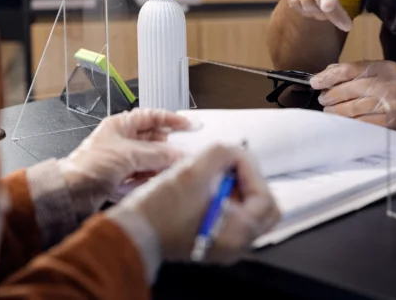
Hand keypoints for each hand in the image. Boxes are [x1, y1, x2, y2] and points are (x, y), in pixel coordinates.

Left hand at [59, 108, 190, 208]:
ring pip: (149, 157)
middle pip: (152, 138)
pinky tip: (161, 178)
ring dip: (162, 162)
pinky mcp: (121, 176)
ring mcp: (121, 158)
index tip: (188, 125)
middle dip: (169, 145)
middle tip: (187, 150)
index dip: (170, 119)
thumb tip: (179, 154)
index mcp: (120, 125)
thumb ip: (156, 155)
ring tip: (177, 166)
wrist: (71, 192)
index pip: (151, 116)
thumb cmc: (90, 165)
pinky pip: (143, 172)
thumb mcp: (128, 155)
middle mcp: (121, 139)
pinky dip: (152, 175)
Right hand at [112, 145, 279, 264]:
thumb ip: (222, 153)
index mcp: (237, 234)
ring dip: (238, 187)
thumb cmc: (158, 212)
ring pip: (248, 209)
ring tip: (216, 174)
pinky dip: (226, 197)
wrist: (132, 231)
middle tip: (231, 168)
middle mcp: (235, 245)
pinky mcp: (211, 238)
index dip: (249, 169)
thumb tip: (234, 150)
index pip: (263, 195)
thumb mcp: (194, 171)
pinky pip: (232, 215)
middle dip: (250, 181)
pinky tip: (208, 186)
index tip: (232, 158)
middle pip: (263, 206)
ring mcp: (224, 244)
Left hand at [310, 61, 395, 133]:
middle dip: (329, 96)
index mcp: (383, 69)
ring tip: (329, 113)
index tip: (315, 82)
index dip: (328, 76)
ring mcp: (387, 105)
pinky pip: (363, 125)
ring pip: (351, 110)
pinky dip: (350, 125)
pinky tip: (343, 125)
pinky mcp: (391, 123)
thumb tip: (332, 72)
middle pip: (346, 91)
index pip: (348, 70)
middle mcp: (384, 85)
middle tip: (322, 100)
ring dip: (336, 113)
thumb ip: (363, 70)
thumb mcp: (390, 70)